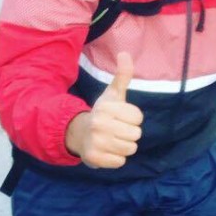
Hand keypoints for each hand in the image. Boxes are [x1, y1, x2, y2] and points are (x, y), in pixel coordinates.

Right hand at [64, 51, 142, 167]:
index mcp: (106, 108)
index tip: (119, 118)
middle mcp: (99, 125)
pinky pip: (120, 161)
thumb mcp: (112, 94)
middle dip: (128, 134)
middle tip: (115, 130)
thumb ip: (122, 75)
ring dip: (123, 147)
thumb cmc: (102, 114)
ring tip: (112, 140)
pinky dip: (116, 158)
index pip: (137, 118)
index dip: (131, 119)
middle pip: (136, 134)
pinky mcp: (94, 159)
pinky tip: (107, 151)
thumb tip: (125, 53)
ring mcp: (96, 142)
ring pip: (130, 149)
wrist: (78, 133)